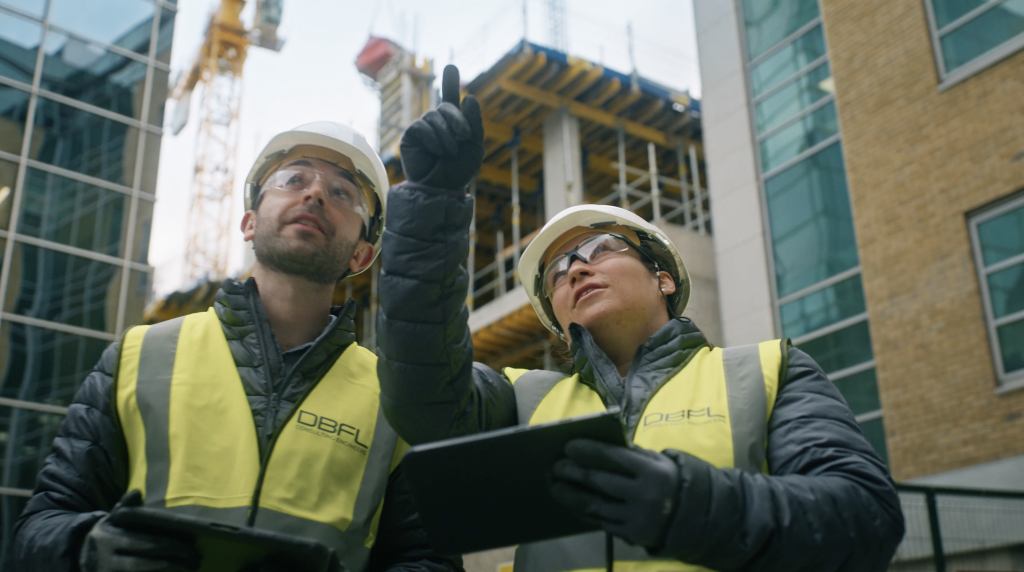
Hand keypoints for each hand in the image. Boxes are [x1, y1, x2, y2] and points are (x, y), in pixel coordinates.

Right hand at [79, 490, 200, 571]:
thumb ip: (126, 506)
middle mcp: (107, 560)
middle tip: (196, 558)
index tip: (191, 544)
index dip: (170, 544)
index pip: (144, 543)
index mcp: (109, 540)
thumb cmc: (107, 533)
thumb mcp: (112, 518)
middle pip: (146, 562)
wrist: (80, 556)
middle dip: (174, 561)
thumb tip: (137, 492)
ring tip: (192, 567)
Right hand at [400, 65, 483, 189]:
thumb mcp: (474, 146)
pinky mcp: (410, 136)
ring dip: (446, 134)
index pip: (451, 99)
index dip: (450, 82)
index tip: (451, 66)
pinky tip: (437, 151)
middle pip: (446, 106)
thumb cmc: (459, 171)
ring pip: (434, 116)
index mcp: (454, 124)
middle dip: (458, 119)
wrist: (442, 189)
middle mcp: (437, 123)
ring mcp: (423, 128)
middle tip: (465, 136)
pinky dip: (433, 138)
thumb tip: (470, 97)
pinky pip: (421, 126)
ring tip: (450, 152)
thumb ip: (474, 122)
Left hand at [551, 439, 679, 547]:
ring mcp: (636, 517)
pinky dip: (583, 511)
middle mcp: (644, 495)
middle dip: (572, 472)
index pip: (612, 457)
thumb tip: (596, 445)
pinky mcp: (631, 535)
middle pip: (598, 481)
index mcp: (651, 471)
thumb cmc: (668, 480)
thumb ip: (632, 453)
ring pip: (594, 505)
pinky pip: (600, 521)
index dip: (587, 450)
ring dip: (570, 495)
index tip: (568, 447)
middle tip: (555, 466)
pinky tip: (571, 503)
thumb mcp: (658, 461)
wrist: (691, 517)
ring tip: (555, 486)